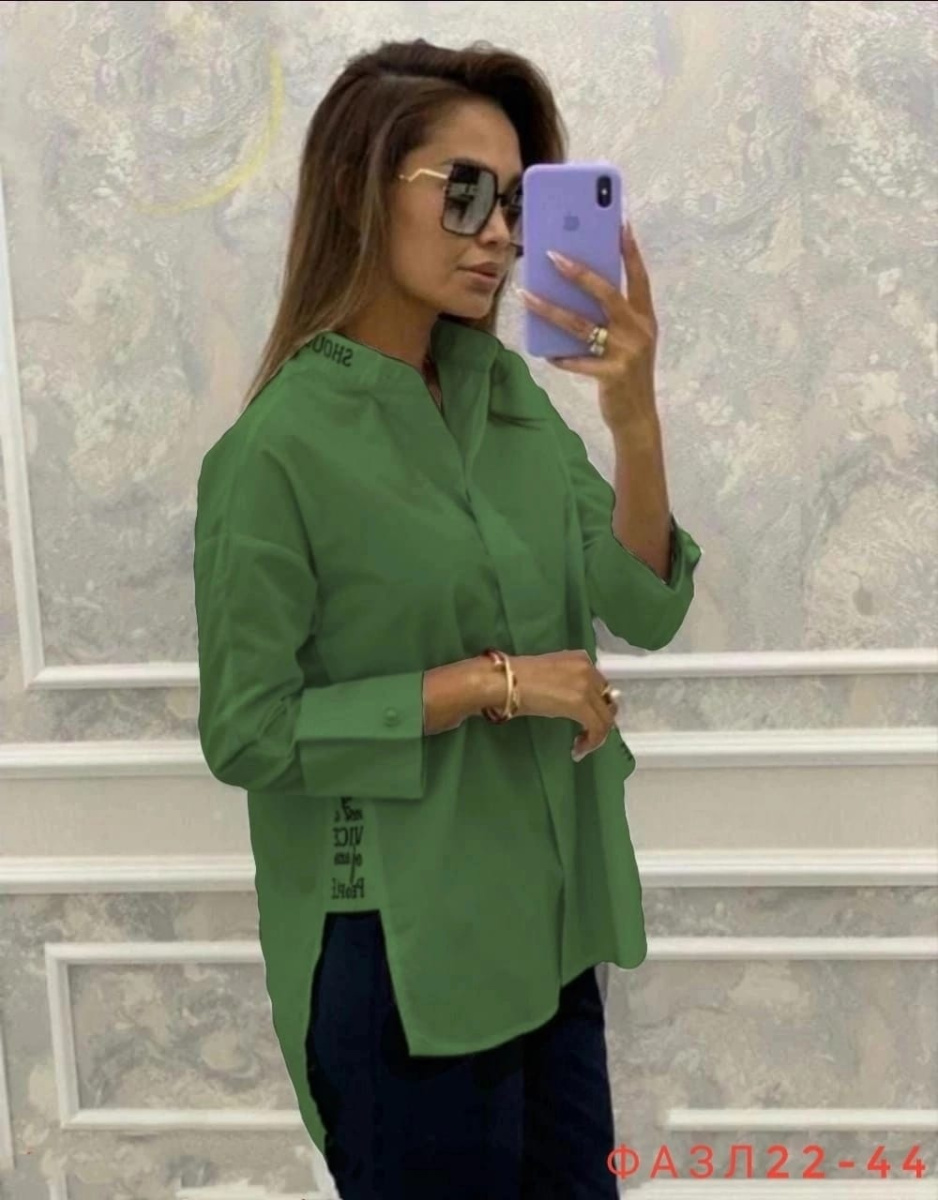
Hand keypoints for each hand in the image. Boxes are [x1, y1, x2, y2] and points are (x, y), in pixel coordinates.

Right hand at [510, 650, 619, 760]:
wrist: (503, 681)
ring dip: (597, 735)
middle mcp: (588, 669)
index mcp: (580, 658)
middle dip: (599, 720)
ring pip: (606, 717)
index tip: (585, 719)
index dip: (596, 704)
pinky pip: (598, 728)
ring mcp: (586, 686)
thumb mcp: (550, 674)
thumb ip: (567, 683)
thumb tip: (573, 702)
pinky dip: (592, 742)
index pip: (600, 685)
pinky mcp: (581, 704)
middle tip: (586, 735)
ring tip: (581, 747)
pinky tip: (578, 750)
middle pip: (606, 701)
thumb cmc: (516, 678)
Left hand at [516, 221, 658, 436]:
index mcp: (645, 318)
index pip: (639, 277)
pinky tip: (545, 353)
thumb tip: (577, 291)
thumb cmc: (627, 374)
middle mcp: (639, 331)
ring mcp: (626, 353)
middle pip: (606, 293)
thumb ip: (613, 319)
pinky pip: (577, 361)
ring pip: (581, 325)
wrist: (638, 417)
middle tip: (552, 255)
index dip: (631, 251)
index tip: (620, 223)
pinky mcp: (611, 374)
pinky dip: (560, 356)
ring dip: (550, 310)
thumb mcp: (629, 342)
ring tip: (526, 295)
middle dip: (578, 273)